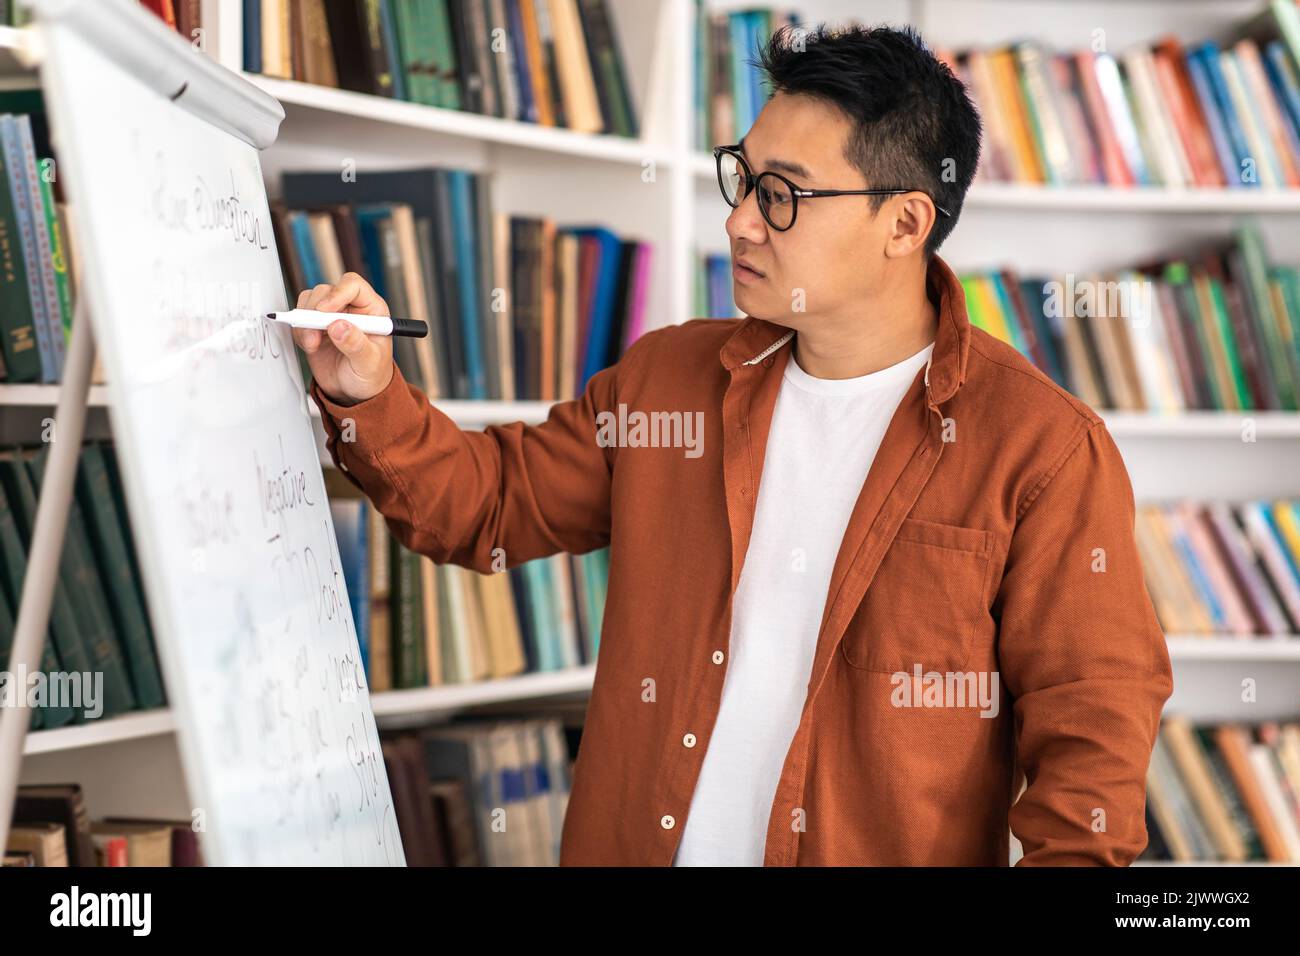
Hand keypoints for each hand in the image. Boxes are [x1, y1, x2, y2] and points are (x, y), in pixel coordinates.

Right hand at [290, 273, 395, 405]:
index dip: (336, 294)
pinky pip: (300, 316)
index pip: (353, 286)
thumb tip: (339, 326)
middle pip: (326, 291)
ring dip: (305, 322)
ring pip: (310, 300)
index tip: (324, 311)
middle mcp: (351, 308)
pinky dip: (299, 331)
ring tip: (312, 345)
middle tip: (314, 336)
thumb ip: (356, 345)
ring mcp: (332, 315)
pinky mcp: (315, 325)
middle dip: (315, 313)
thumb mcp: (369, 363)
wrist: (355, 391)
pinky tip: (310, 346)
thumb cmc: (371, 376)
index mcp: (372, 310)